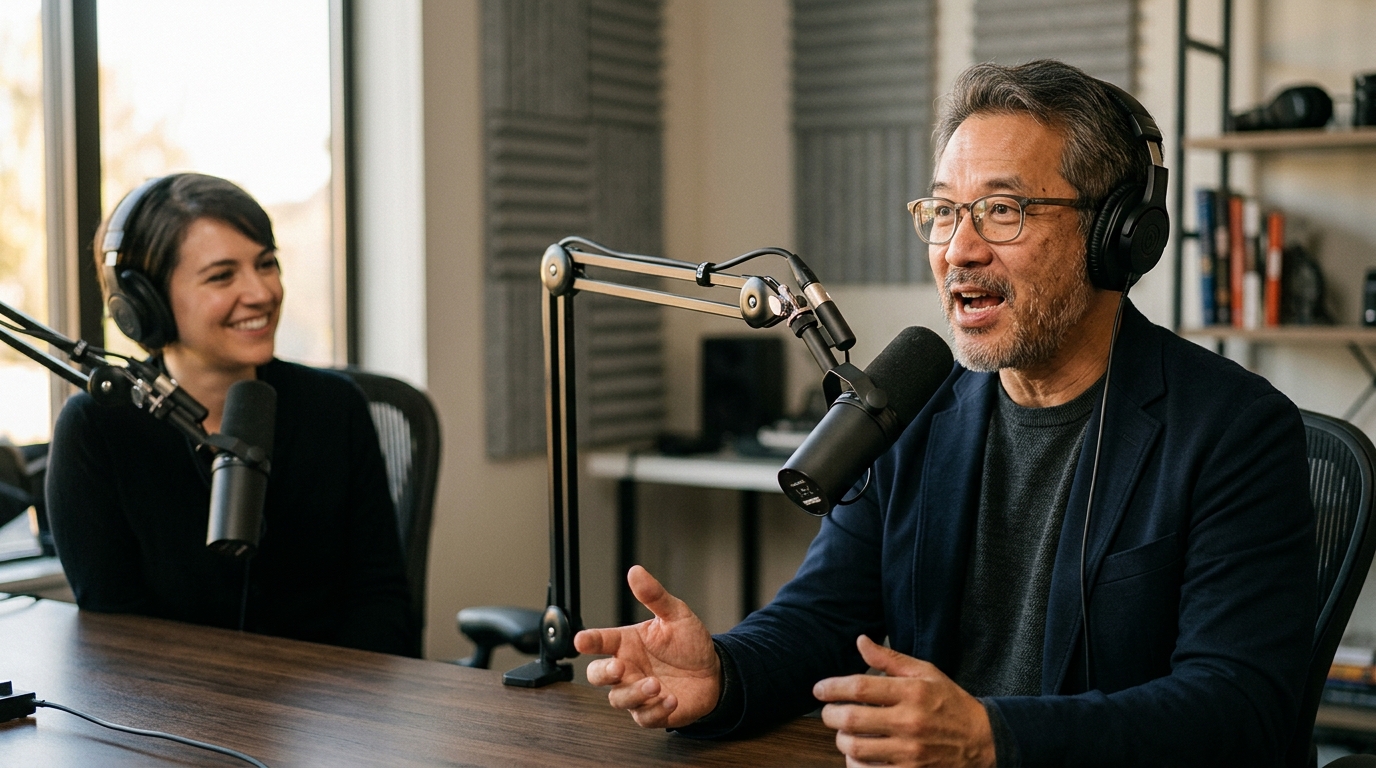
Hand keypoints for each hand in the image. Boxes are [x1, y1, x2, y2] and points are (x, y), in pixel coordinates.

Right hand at [574, 565, 721, 728]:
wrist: (714, 672)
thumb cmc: (689, 643)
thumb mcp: (676, 614)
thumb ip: (654, 596)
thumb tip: (636, 571)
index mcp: (628, 643)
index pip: (600, 641)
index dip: (589, 640)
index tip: (581, 640)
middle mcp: (628, 668)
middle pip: (597, 675)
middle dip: (604, 673)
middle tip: (620, 667)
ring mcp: (638, 692)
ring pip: (619, 699)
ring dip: (635, 693)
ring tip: (656, 685)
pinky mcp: (653, 712)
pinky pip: (644, 717)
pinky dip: (655, 711)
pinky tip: (671, 699)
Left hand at [813, 635, 994, 767]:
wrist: (982, 741)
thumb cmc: (950, 703)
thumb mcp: (925, 673)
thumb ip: (890, 659)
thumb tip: (860, 641)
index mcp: (912, 692)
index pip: (859, 687)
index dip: (832, 687)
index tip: (819, 689)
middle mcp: (910, 722)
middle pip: (850, 719)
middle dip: (830, 715)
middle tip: (829, 713)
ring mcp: (910, 752)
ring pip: (855, 748)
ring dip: (841, 740)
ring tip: (844, 733)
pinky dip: (855, 764)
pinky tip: (859, 755)